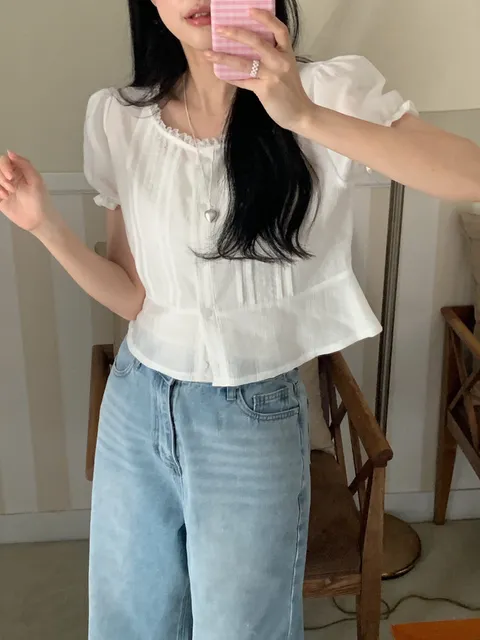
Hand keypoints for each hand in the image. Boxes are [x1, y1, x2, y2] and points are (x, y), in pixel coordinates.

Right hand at [0, 150, 55, 232]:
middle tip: (11, 187)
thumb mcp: (36, 179)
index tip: (10, 176)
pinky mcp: (0, 199)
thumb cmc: (41, 200)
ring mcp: (4, 189)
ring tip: (9, 193)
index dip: (4, 166)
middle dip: (2, 177)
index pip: (4, 160)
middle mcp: (10, 178)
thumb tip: (9, 152)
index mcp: (19, 171)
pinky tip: (4, 197)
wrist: (39, 220)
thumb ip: (24, 164)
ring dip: (0, 185)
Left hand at [204, 9, 315, 132]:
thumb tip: (247, 48)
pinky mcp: (265, 90)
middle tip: (219, 29)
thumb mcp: (286, 69)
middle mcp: (281, 61)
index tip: (249, 10)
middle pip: (257, 42)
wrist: (301, 113)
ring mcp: (273, 76)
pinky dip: (230, 77)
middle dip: (236, 34)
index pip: (279, 30)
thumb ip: (272, 57)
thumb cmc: (290, 91)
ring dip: (224, 57)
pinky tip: (219, 73)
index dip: (265, 18)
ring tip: (208, 53)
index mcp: (287, 53)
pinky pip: (244, 81)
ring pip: (245, 62)